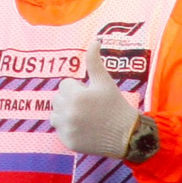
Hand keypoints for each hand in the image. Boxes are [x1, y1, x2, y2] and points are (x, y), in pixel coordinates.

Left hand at [52, 39, 140, 159]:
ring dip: (65, 114)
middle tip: (89, 107)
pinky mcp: (68, 142)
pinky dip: (69, 130)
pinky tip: (84, 129)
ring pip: (55, 115)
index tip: (92, 96)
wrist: (127, 135)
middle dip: (70, 100)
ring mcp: (67, 129)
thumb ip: (94, 61)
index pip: (65, 85)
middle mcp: (68, 113)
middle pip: (57, 99)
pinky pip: (59, 131)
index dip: (79, 89)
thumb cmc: (116, 105)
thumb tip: (94, 40)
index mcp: (75, 95)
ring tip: (84, 118)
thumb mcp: (105, 82)